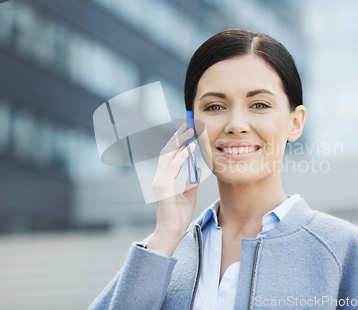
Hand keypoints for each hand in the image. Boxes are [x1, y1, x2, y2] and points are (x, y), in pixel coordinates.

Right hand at [148, 123, 201, 255]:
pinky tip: (190, 146)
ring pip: (169, 155)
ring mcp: (160, 181)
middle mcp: (159, 178)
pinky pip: (174, 166)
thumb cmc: (178, 218)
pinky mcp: (164, 186)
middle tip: (187, 124)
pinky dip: (182, 154)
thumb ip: (191, 183)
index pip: (169, 156)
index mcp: (164, 180)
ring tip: (189, 130)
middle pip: (167, 151)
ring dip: (180, 141)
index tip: (186, 132)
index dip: (177, 143)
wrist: (171, 233)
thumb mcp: (188, 197)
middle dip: (177, 137)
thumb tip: (197, 172)